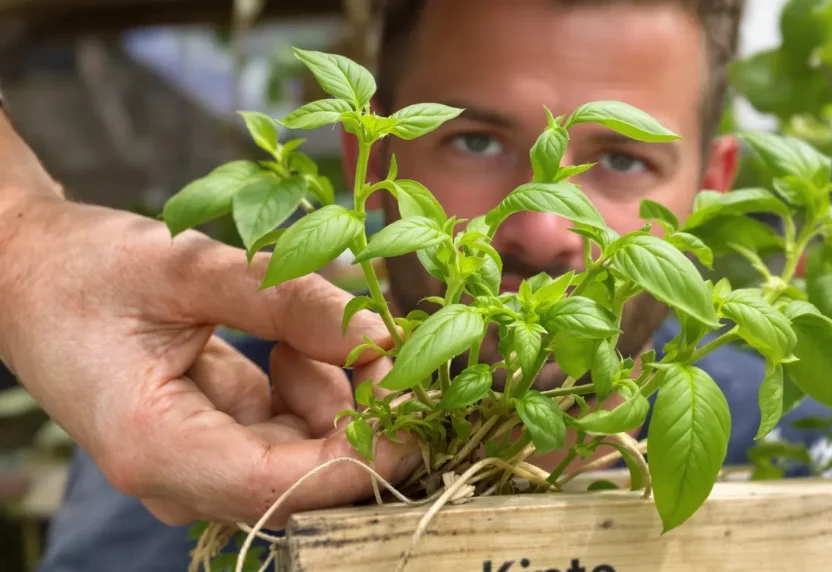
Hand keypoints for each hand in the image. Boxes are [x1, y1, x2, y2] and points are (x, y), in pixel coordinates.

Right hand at [0, 196, 419, 528]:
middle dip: (364, 418)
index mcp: (154, 447)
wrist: (27, 274)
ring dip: (339, 395)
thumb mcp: (187, 268)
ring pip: (307, 455)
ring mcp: (200, 464)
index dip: (360, 456)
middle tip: (391, 344)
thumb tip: (382, 338)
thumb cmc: (85, 270)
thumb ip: (287, 300)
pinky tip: (290, 341)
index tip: (416, 403)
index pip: (278, 487)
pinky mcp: (218, 442)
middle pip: (303, 480)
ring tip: (310, 324)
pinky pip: (293, 431)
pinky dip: (314, 387)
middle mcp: (178, 476)